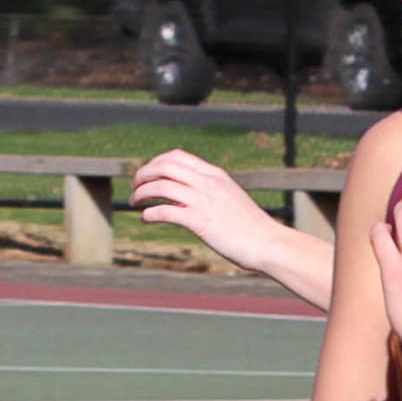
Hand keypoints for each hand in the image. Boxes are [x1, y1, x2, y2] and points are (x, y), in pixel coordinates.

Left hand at [131, 149, 293, 268]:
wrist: (267, 243)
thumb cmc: (252, 228)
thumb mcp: (232, 199)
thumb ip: (214, 193)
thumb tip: (196, 196)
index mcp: (215, 175)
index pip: (177, 156)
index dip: (156, 163)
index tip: (149, 175)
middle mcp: (207, 183)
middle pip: (164, 166)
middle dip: (143, 174)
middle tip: (135, 187)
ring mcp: (202, 201)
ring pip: (160, 186)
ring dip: (141, 193)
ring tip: (134, 202)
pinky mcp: (199, 221)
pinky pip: (165, 211)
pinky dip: (150, 213)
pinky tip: (146, 218)